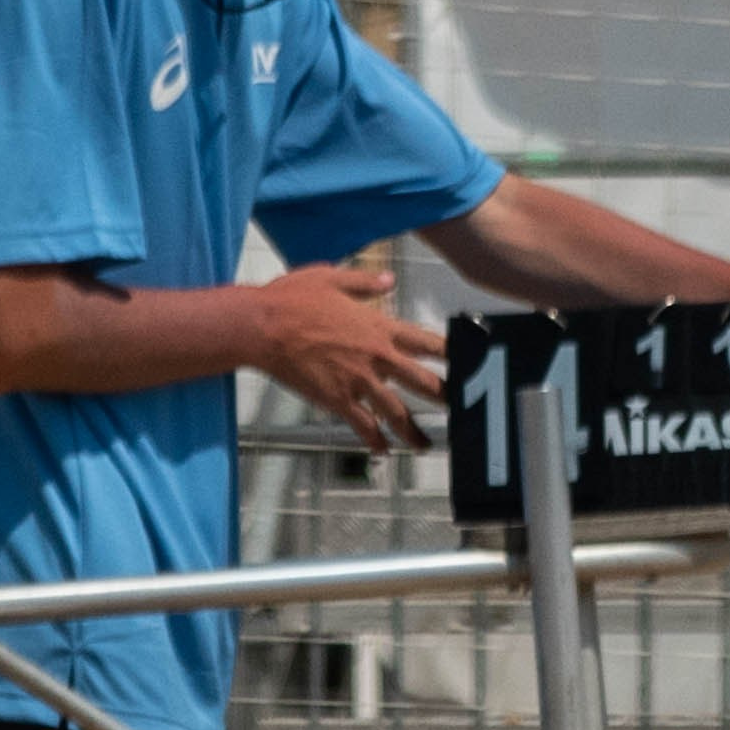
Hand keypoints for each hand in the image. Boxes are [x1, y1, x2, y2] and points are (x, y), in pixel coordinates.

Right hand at [255, 262, 445, 454]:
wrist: (262, 326)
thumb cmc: (291, 299)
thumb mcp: (331, 277)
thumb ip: (365, 283)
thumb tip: (388, 281)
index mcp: (378, 326)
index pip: (426, 342)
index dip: (452, 353)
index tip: (468, 362)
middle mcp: (375, 356)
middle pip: (423, 382)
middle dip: (445, 397)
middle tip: (460, 408)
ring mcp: (358, 380)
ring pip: (397, 412)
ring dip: (413, 432)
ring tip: (425, 445)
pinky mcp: (337, 400)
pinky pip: (363, 425)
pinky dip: (374, 441)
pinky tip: (380, 451)